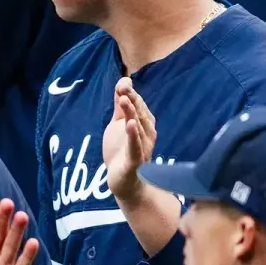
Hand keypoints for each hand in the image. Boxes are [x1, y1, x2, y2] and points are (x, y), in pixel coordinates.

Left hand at [102, 77, 156, 200]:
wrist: (124, 183)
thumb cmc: (122, 152)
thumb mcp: (118, 125)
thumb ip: (121, 106)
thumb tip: (123, 81)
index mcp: (143, 125)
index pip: (139, 106)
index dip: (131, 94)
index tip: (123, 82)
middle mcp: (147, 135)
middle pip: (141, 114)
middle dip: (133, 100)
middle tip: (124, 87)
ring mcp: (143, 148)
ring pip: (139, 128)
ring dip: (133, 113)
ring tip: (126, 100)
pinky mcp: (135, 162)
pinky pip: (136, 147)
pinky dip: (133, 136)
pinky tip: (130, 125)